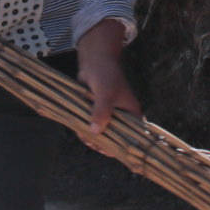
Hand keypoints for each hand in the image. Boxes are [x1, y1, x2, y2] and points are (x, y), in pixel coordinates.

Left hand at [73, 26, 139, 141]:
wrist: (95, 59)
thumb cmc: (105, 74)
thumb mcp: (105, 93)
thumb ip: (102, 111)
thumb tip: (95, 131)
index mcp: (132, 114)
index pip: (130, 137)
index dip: (120, 147)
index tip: (105, 150)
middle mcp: (122, 117)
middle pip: (114, 138)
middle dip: (101, 142)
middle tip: (90, 142)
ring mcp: (109, 115)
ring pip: (101, 132)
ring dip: (91, 136)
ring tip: (82, 135)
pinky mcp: (97, 111)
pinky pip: (92, 125)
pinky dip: (85, 128)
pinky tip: (77, 129)